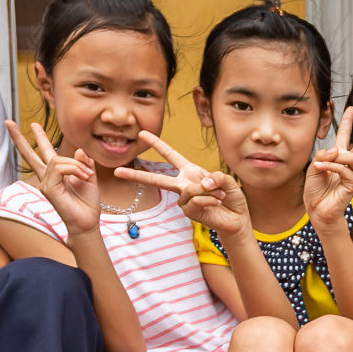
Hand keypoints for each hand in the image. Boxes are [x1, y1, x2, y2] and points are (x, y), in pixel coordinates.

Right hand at [7, 119, 105, 236]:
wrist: (88, 222)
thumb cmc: (87, 203)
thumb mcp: (89, 177)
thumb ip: (84, 162)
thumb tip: (78, 149)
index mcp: (55, 174)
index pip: (43, 154)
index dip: (39, 138)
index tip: (32, 124)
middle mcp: (46, 178)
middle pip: (29, 155)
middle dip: (19, 138)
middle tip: (8, 122)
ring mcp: (45, 184)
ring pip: (55, 160)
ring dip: (76, 164)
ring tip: (87, 174)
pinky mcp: (48, 189)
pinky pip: (59, 168)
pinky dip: (75, 169)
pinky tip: (83, 177)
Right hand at [118, 131, 247, 236]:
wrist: (236, 217)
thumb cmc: (231, 196)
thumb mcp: (227, 180)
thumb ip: (216, 177)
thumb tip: (201, 183)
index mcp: (189, 171)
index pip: (171, 155)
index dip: (157, 144)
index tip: (142, 133)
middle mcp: (183, 184)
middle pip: (157, 179)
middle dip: (136, 176)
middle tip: (116, 172)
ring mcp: (184, 199)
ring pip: (187, 190)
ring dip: (207, 191)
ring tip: (219, 195)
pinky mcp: (189, 212)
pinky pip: (195, 201)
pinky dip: (209, 199)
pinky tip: (216, 203)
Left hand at [306, 119, 352, 234]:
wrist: (317, 210)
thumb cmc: (315, 190)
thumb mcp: (314, 168)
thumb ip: (323, 156)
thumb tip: (337, 149)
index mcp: (338, 157)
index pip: (345, 136)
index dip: (348, 122)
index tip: (350, 108)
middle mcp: (349, 164)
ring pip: (352, 156)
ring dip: (335, 158)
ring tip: (319, 165)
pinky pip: (345, 169)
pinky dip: (331, 167)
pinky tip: (320, 169)